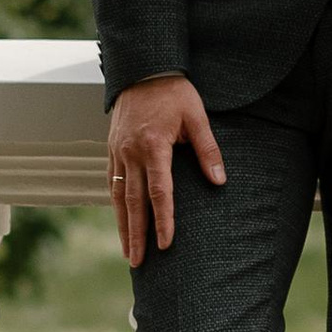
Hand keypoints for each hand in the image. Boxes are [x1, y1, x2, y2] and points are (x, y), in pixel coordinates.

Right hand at [105, 73, 225, 265]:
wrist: (142, 69)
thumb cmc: (174, 92)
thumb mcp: (196, 116)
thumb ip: (207, 149)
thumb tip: (219, 181)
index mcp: (153, 146)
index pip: (159, 191)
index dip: (163, 219)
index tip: (166, 243)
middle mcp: (131, 152)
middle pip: (134, 202)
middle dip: (136, 234)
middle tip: (138, 262)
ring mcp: (118, 152)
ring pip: (119, 196)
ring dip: (122, 226)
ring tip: (128, 251)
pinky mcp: (112, 149)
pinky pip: (112, 182)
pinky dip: (116, 205)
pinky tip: (120, 220)